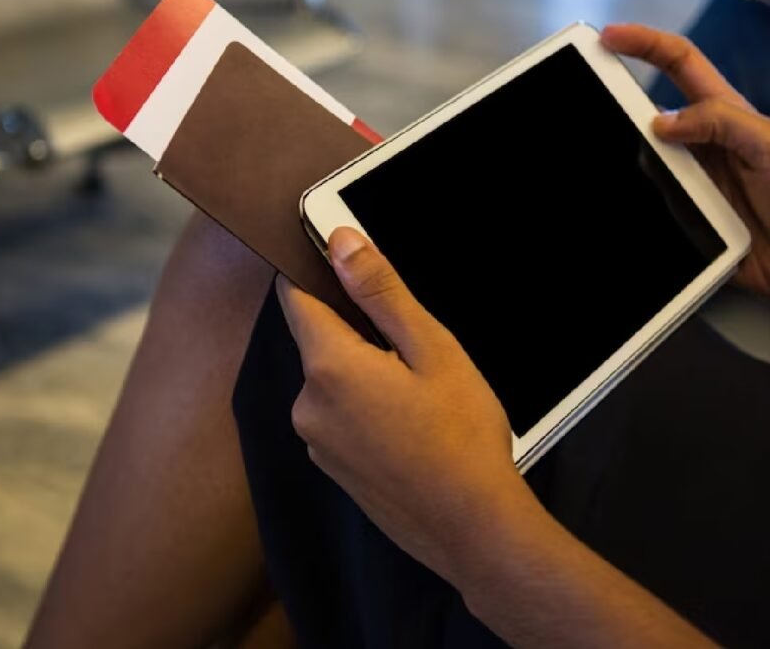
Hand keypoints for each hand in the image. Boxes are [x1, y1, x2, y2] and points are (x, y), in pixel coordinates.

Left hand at [276, 228, 535, 583]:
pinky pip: (339, 417)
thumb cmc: (462, 434)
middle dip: (358, 331)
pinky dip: (366, 409)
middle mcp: (307, 405)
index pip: (296, 297)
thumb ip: (380, 293)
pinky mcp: (332, 469)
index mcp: (329, 367)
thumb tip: (339, 241)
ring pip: (332, 381)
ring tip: (421, 393)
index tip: (344, 262)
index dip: (315, 271)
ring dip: (365, 373)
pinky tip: (411, 425)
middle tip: (415, 346)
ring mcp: (316, 442)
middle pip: (320, 341)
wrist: (472, 529)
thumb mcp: (433, 349)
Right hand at [602, 24, 769, 307]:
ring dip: (624, 166)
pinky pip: (652, 210)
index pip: (679, 63)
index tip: (609, 37)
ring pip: (641, 165)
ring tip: (606, 166)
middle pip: (647, 115)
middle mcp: (704, 146)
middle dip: (615, 105)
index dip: (644, 43)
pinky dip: (636, 208)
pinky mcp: (692, 222)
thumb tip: (662, 122)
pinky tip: (628, 211)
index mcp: (725, 116)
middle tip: (587, 104)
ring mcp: (695, 184)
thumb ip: (721, 122)